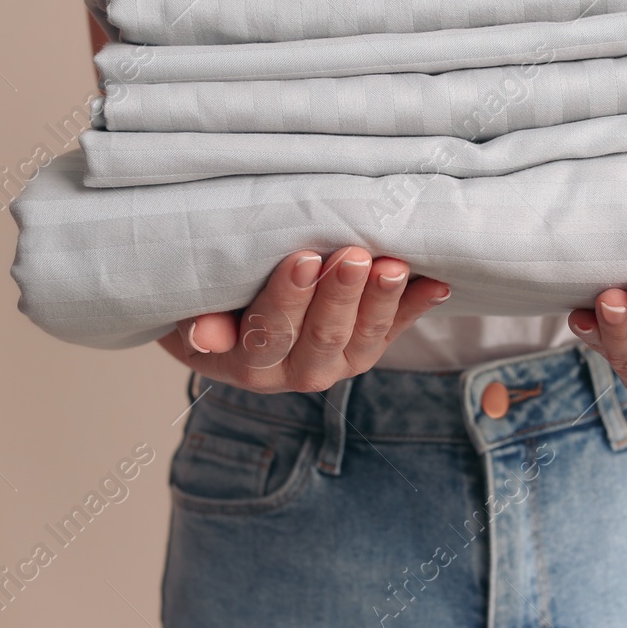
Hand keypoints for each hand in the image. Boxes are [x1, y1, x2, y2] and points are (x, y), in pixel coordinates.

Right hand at [155, 247, 449, 392]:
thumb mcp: (190, 315)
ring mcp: (337, 364)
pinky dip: (416, 306)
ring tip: (394, 266)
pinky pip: (394, 331)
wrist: (231, 325)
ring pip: (363, 338)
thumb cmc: (207, 306)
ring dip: (381, 300)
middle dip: (340, 294)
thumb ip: (201, 322)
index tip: (303, 259)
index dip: (288, 298)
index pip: (270, 332)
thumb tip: (205, 337)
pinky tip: (436, 283)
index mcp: (250, 364)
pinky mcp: (365, 351)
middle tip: (353, 255)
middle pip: (322, 336)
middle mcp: (297, 372)